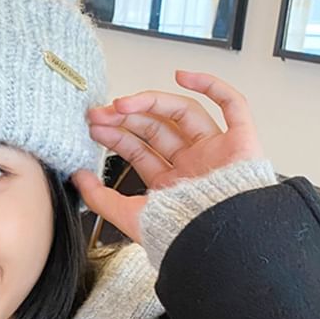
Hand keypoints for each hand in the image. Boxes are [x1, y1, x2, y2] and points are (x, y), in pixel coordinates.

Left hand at [71, 70, 266, 246]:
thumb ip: (101, 198)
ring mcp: (217, 152)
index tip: (94, 125)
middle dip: (126, 118)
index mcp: (171, 185)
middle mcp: (193, 166)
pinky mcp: (241, 142)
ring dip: (153, 102)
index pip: (139, 150)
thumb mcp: (129, 218)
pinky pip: (233, 106)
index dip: (116, 135)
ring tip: (124, 103)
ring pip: (184, 113)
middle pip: (157, 129)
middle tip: (101, 113)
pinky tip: (183, 76)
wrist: (217, 242)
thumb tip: (77, 177)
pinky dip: (212, 86)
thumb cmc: (181, 236)